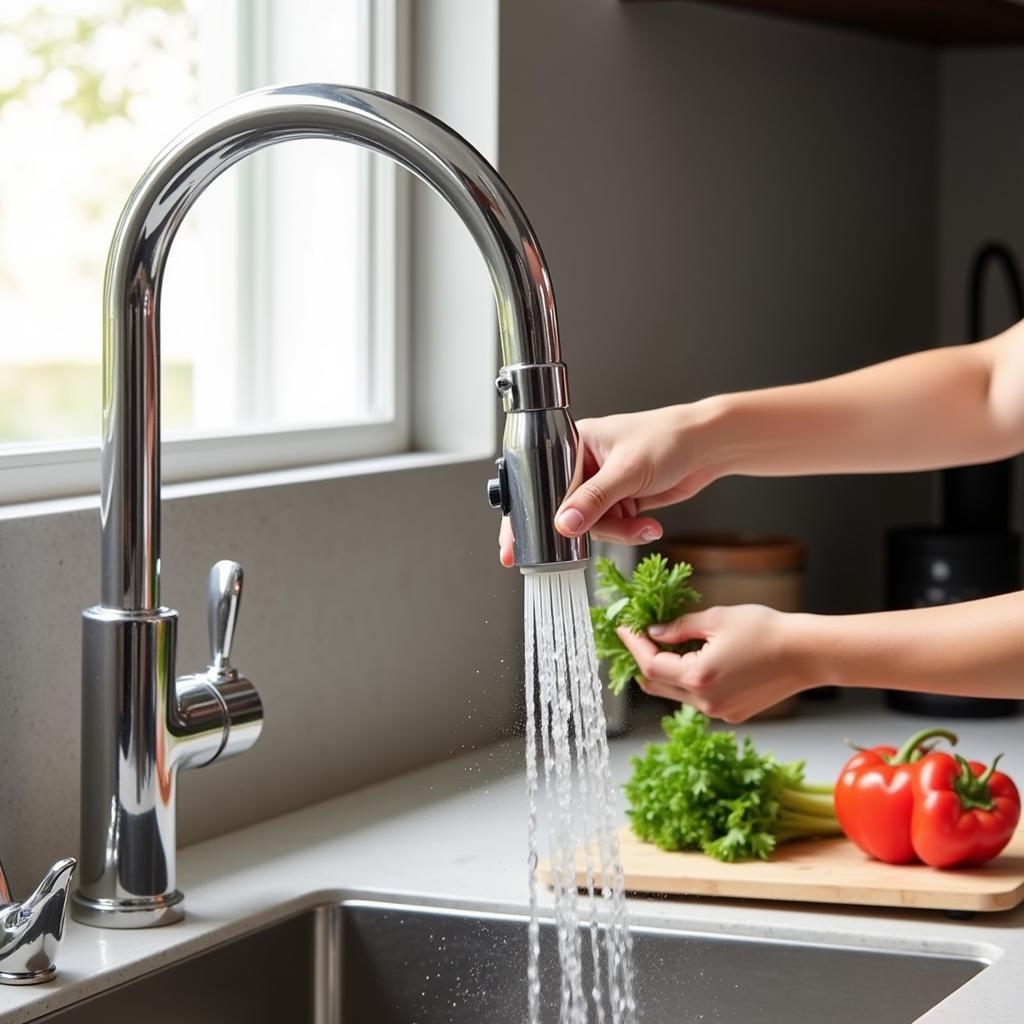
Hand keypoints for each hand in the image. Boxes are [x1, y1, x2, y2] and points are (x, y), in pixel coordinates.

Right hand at [498, 401, 723, 565]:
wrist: (709, 446)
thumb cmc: (668, 438)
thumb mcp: (627, 470)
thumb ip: (594, 499)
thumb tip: (564, 525)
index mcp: (571, 445)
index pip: (538, 483)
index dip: (525, 517)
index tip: (511, 548)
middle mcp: (582, 466)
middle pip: (567, 512)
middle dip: (589, 528)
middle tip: (597, 540)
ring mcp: (602, 486)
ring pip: (592, 525)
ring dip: (618, 531)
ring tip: (642, 524)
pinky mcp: (621, 501)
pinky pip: (614, 527)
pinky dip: (631, 531)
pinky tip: (649, 524)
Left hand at [617, 605, 811, 722]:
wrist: (807, 653)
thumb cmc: (767, 631)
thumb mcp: (716, 618)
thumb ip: (679, 627)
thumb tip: (654, 632)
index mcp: (698, 677)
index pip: (649, 665)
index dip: (632, 646)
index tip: (624, 628)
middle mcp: (706, 702)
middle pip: (657, 685)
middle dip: (643, 661)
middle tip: (637, 637)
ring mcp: (719, 712)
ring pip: (677, 694)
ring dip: (666, 672)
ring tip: (664, 646)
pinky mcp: (733, 714)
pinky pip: (698, 700)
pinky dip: (688, 682)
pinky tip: (693, 661)